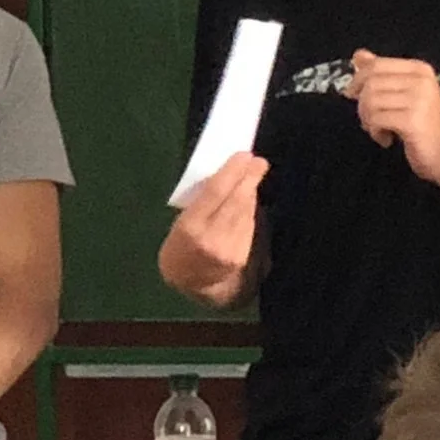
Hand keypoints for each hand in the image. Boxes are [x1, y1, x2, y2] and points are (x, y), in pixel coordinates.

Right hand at [162, 154, 267, 300]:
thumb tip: (227, 177)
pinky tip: (250, 200)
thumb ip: (202, 203)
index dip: (233, 172)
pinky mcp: (241, 256)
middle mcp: (211, 238)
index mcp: (190, 227)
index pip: (216, 193)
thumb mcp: (181, 223)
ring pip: (246, 212)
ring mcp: (229, 249)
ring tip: (253, 175)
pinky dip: (251, 210)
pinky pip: (249, 226)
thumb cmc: (180, 246)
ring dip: (251, 192)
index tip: (244, 156)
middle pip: (237, 201)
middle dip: (250, 178)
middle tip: (258, 161)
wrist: (190, 283)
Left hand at [350, 52, 439, 197]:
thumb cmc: (423, 124)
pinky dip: (375, 131)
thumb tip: (358, 55)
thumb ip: (382, 73)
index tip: (354, 95)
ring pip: (371, 101)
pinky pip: (376, 119)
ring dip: (368, 120)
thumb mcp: (403, 94)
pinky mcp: (412, 121)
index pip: (377, 64)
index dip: (358, 79)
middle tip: (369, 120)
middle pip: (371, 83)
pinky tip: (386, 139)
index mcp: (420, 69)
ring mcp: (418, 100)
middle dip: (362, 104)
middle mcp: (421, 80)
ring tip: (378, 130)